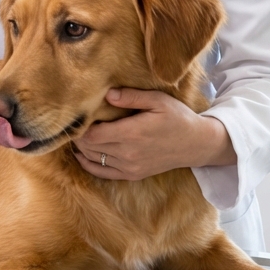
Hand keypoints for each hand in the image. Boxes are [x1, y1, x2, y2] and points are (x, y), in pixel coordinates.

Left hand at [73, 88, 235, 180]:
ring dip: (82, 147)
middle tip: (74, 122)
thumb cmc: (177, 117)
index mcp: (133, 133)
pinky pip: (103, 173)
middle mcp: (128, 153)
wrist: (196, 144)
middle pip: (90, 147)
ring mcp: (130, 167)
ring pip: (94, 159)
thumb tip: (107, 94)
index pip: (93, 134)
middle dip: (78, 135)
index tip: (78, 115)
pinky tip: (82, 154)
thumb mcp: (158, 100)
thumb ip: (131, 96)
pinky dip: (88, 164)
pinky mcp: (132, 174)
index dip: (81, 127)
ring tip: (77, 134)